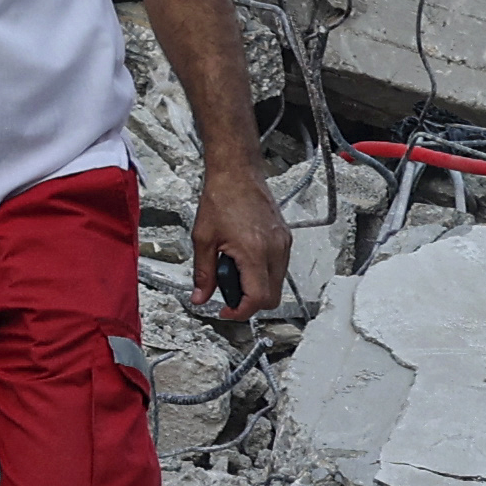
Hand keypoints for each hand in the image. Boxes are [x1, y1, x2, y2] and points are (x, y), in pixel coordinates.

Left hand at [191, 166, 292, 322]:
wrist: (237, 173)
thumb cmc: (222, 198)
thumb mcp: (203, 239)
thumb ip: (203, 273)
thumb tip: (200, 297)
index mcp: (255, 251)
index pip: (258, 298)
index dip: (241, 311)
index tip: (226, 311)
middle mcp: (275, 249)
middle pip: (273, 297)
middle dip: (250, 303)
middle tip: (229, 298)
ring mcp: (283, 244)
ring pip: (278, 284)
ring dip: (258, 288)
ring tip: (234, 276)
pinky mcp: (285, 238)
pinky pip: (280, 268)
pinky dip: (264, 274)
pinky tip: (245, 263)